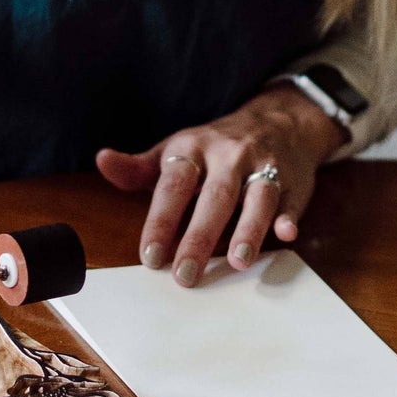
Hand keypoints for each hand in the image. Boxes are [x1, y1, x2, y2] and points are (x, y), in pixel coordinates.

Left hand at [95, 86, 344, 287]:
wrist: (279, 121)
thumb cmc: (214, 149)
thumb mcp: (174, 151)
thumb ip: (138, 168)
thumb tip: (102, 160)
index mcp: (194, 149)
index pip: (174, 185)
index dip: (162, 220)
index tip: (151, 256)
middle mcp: (229, 155)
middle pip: (215, 196)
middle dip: (200, 236)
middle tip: (186, 275)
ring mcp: (264, 166)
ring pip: (258, 196)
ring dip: (249, 229)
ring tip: (238, 262)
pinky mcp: (293, 181)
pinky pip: (292, 199)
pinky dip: (289, 216)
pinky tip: (287, 233)